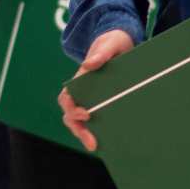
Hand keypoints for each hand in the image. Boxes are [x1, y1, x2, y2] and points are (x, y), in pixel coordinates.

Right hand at [56, 30, 134, 150]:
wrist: (122, 43)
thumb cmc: (113, 42)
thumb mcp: (110, 44)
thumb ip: (101, 53)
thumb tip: (89, 64)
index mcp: (81, 79)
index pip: (67, 98)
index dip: (72, 109)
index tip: (86, 114)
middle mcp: (83, 92)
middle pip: (71, 115)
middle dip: (78, 130)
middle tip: (92, 143)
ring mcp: (93, 98)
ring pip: (81, 122)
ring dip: (86, 134)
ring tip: (97, 146)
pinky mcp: (104, 102)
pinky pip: (97, 120)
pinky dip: (99, 131)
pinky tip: (109, 140)